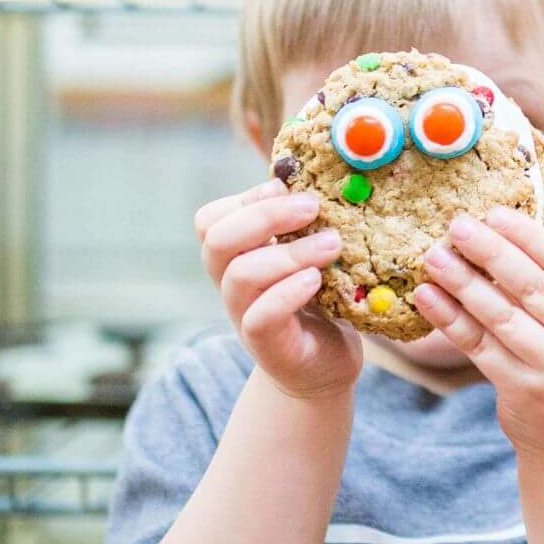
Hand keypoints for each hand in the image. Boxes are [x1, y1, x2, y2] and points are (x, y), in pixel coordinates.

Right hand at [195, 180, 361, 399]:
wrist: (326, 365)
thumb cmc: (320, 301)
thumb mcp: (310, 255)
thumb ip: (303, 225)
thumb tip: (321, 178)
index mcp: (236, 257)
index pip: (210, 221)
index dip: (244, 199)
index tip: (284, 186)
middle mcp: (231, 285)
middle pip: (218, 241)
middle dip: (264, 216)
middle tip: (313, 207)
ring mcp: (244, 316)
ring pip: (241, 275)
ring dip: (289, 252)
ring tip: (333, 244)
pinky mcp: (267, 346)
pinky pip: (261, 316)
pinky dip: (289, 292)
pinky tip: (317, 279)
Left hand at [412, 209, 543, 466]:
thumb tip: (502, 234)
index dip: (528, 236)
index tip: (493, 213)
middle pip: (531, 285)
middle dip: (490, 251)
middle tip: (456, 225)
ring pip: (501, 314)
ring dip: (462, 281)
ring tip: (433, 255)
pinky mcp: (523, 390)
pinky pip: (479, 346)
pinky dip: (450, 318)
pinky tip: (428, 296)